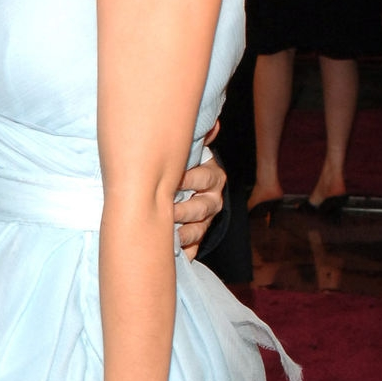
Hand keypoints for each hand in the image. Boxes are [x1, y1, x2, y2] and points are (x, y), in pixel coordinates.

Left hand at [175, 133, 225, 259]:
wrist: (186, 190)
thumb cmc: (183, 167)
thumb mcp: (191, 151)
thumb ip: (199, 138)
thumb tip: (214, 125)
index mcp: (212, 177)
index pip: (204, 179)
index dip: (188, 180)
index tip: (173, 180)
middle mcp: (212, 200)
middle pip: (202, 208)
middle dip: (184, 210)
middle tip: (167, 211)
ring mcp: (205, 221)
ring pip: (199, 230)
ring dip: (184, 234)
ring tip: (170, 236)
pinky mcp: (197, 239)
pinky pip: (193, 249)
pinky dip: (185, 253)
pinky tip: (174, 255)